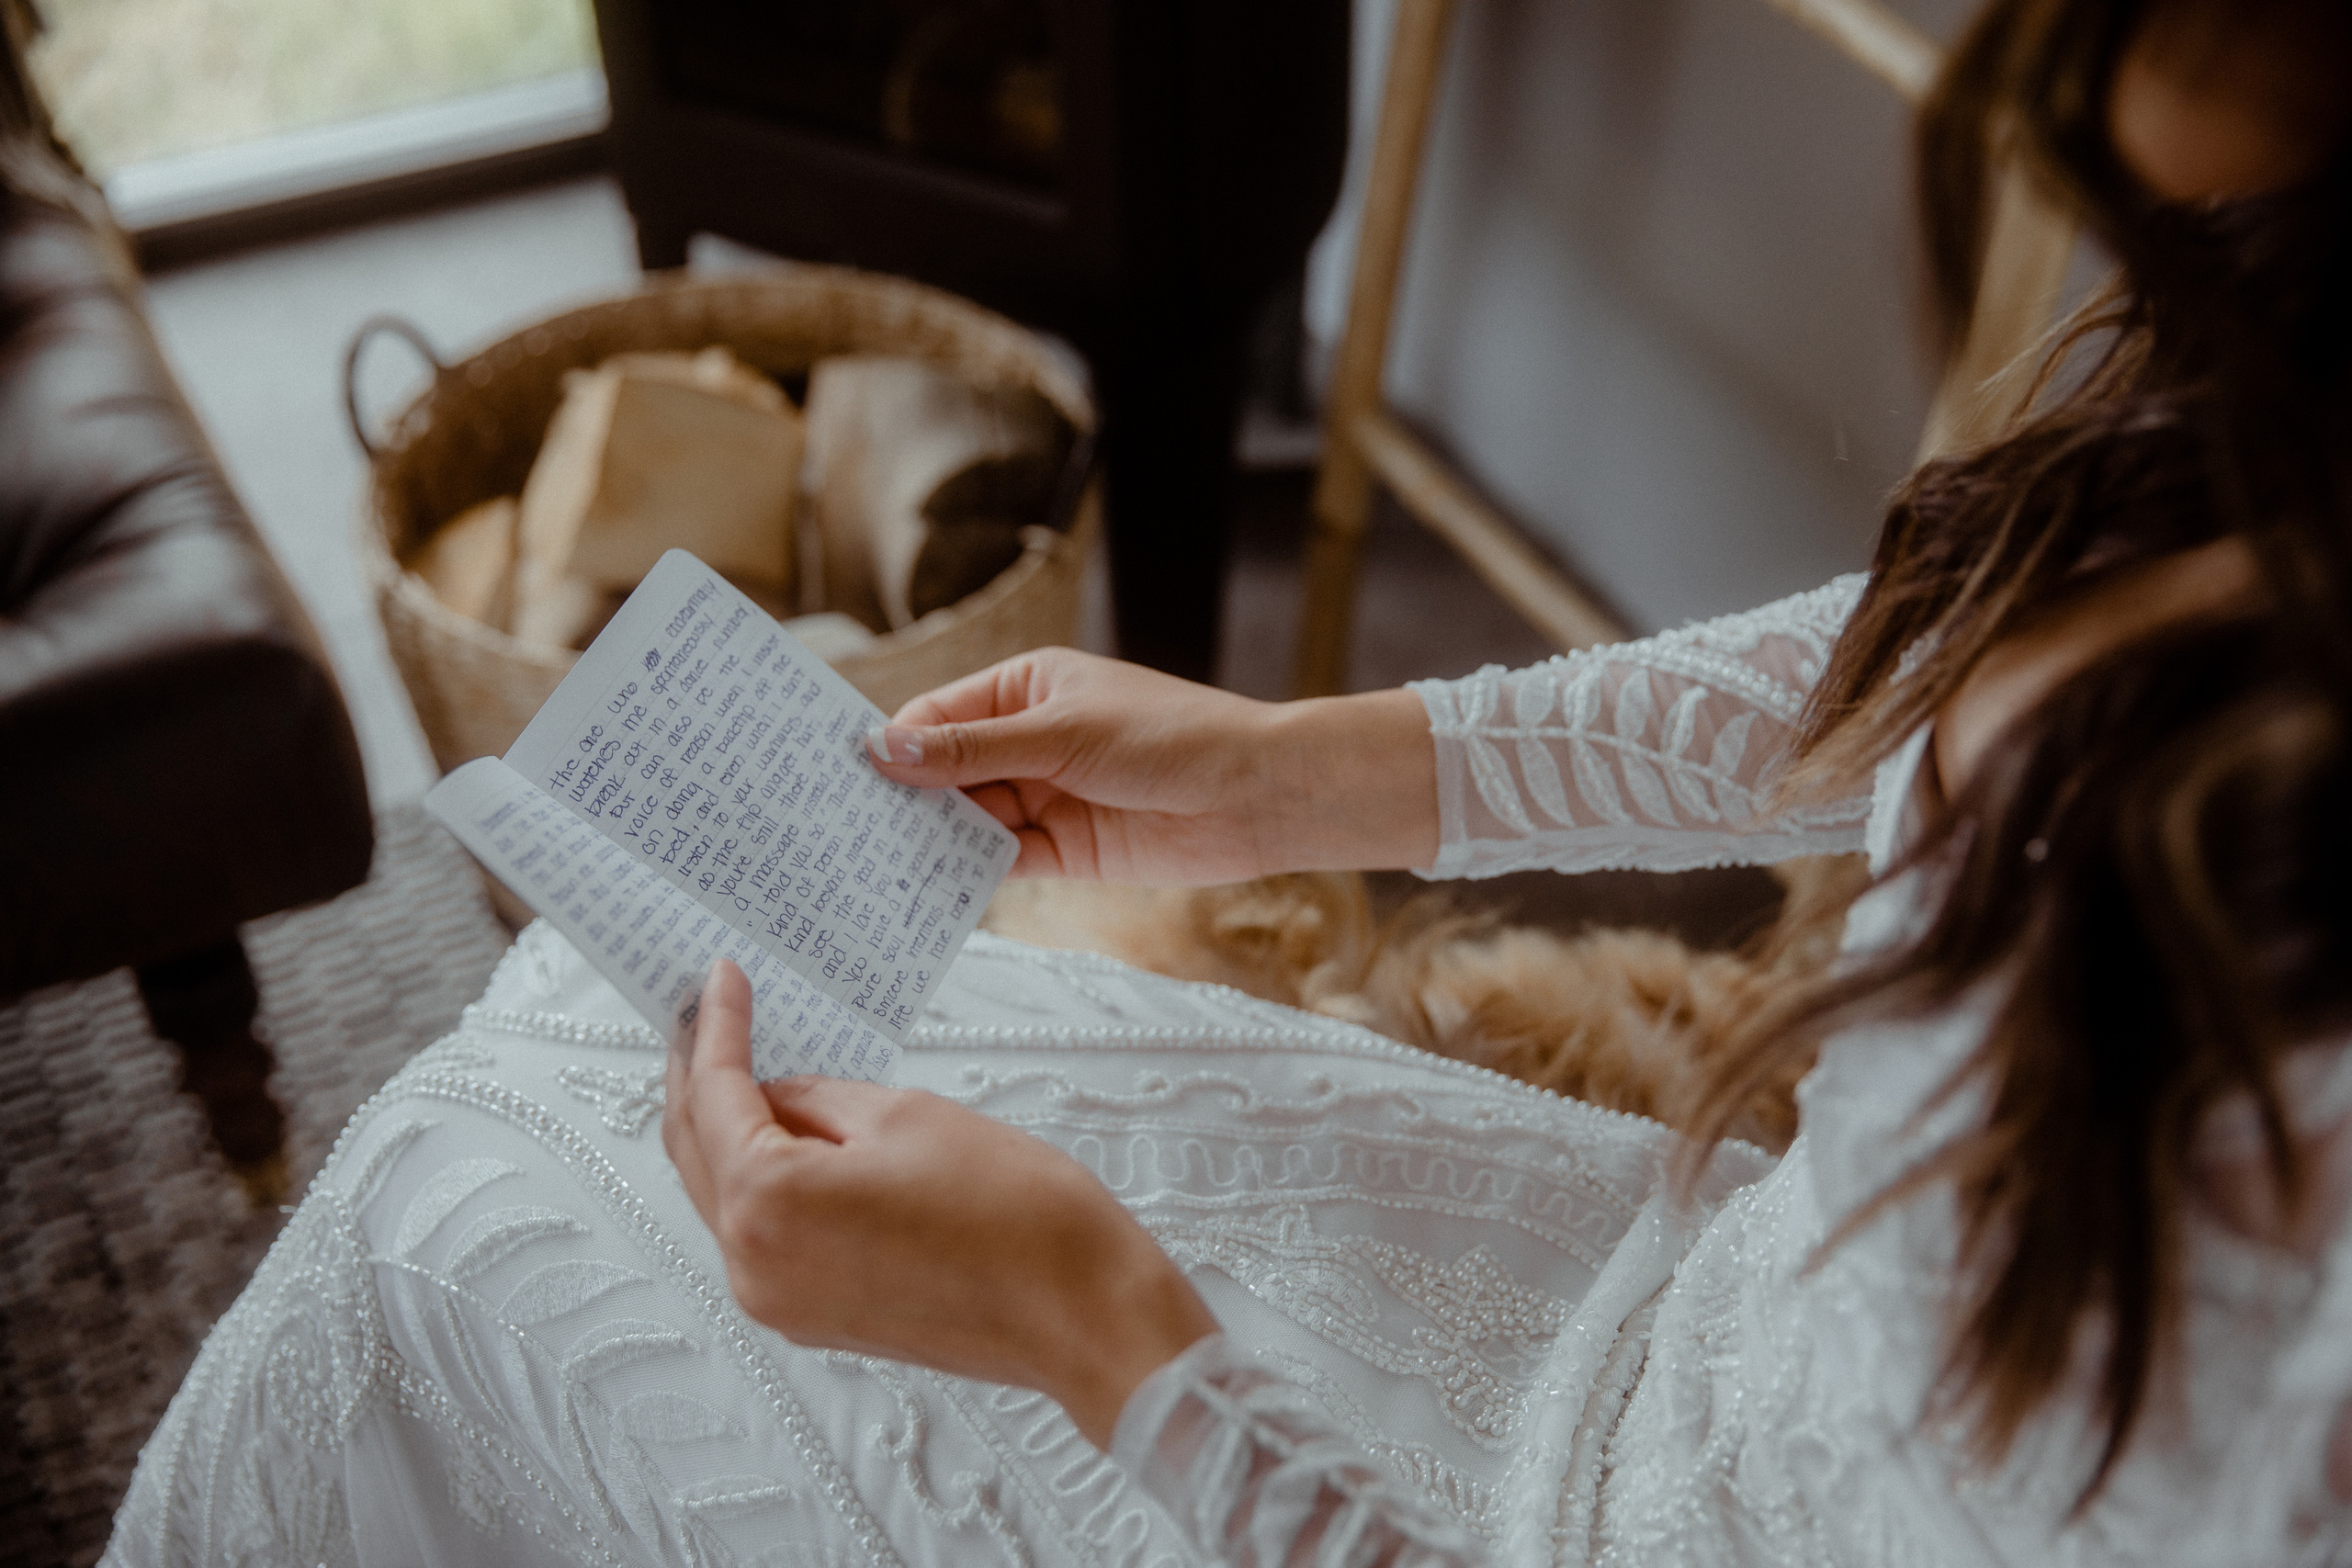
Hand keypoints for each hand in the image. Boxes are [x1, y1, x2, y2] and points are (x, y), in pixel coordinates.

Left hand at [662, 961, 1217, 1446]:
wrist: (1082, 1313)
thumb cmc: (1014, 1215)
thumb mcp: (905, 1116)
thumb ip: (819, 1100)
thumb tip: (777, 1096)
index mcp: (767, 1204)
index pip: (714, 1096)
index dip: (716, 1028)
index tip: (719, 979)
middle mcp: (754, 1265)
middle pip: (695, 1152)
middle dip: (699, 1076)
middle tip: (707, 1014)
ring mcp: (781, 1302)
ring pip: (725, 1196)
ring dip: (728, 1130)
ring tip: (747, 1065)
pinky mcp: (816, 1317)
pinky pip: (764, 1233)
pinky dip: (764, 1179)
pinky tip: (791, 1136)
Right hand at [863, 647, 1437, 881]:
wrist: (1255, 796)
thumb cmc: (1170, 737)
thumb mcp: (1061, 734)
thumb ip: (972, 750)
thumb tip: (884, 751)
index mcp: (1025, 687)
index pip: (937, 717)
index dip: (890, 746)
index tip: (839, 776)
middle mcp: (1028, 740)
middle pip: (944, 772)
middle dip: (901, 798)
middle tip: (836, 828)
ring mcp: (1044, 795)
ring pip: (967, 819)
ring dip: (928, 840)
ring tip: (866, 865)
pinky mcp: (1063, 849)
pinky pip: (998, 860)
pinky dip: (965, 873)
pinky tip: (924, 889)